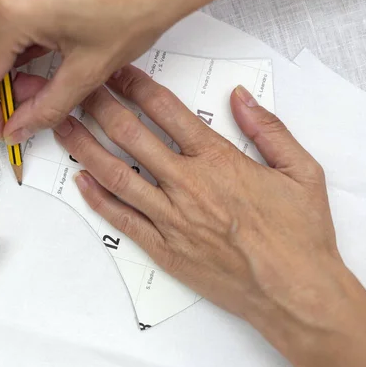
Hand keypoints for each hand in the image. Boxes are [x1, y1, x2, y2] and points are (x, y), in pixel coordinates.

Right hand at [0, 0, 247, 141]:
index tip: (1, 129)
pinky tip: (41, 51)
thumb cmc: (135, 4)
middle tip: (27, 108)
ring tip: (40, 81)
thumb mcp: (88, 70)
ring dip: (2, 63)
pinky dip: (11, 38)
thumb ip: (46, 107)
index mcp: (11, 12)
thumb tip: (18, 129)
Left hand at [51, 66, 365, 366]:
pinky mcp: (163, 249)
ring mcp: (170, 218)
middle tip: (81, 90)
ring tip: (63, 127)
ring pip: (116, 175)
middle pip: (131, 136)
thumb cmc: (300, 234)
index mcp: (218, 160)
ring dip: (85, 148)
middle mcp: (186, 184)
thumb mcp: (302, 171)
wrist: (294, 292)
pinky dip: (97, 199)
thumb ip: (269, 129)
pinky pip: (121, 219)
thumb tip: (240, 97)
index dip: (136, 87)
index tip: (118, 74)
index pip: (165, 111)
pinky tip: (80, 180)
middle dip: (101, 107)